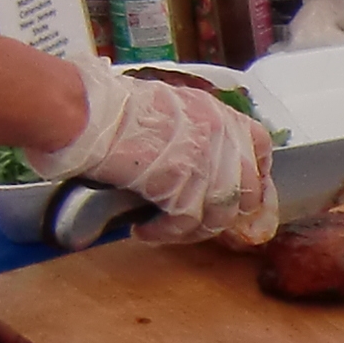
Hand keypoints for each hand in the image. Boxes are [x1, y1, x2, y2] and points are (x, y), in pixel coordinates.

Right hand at [26, 61, 278, 244]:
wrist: (84, 112)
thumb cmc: (110, 109)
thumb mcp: (168, 108)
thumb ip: (195, 134)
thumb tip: (206, 169)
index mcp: (218, 113)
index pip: (259, 148)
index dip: (255, 178)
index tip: (240, 197)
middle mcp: (219, 135)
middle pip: (245, 191)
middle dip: (223, 215)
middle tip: (196, 223)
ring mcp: (203, 160)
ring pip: (219, 215)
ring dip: (191, 231)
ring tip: (163, 230)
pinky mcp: (180, 184)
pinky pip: (186, 223)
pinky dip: (166, 234)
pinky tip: (145, 230)